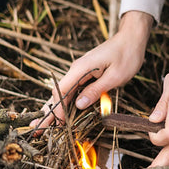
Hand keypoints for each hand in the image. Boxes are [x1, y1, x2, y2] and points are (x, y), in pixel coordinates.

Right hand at [31, 11, 152, 127]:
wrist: (131, 39)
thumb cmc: (127, 56)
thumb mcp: (114, 76)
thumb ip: (96, 90)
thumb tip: (78, 105)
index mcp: (81, 68)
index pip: (61, 91)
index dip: (58, 109)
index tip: (58, 124)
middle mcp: (77, 69)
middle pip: (59, 93)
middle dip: (50, 112)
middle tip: (37, 129)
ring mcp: (81, 71)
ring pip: (65, 92)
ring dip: (57, 108)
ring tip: (43, 125)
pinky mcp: (87, 73)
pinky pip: (74, 89)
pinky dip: (68, 101)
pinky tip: (62, 112)